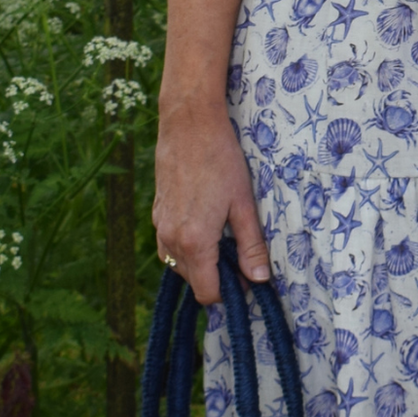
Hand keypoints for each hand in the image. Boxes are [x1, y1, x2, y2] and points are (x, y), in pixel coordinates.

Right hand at [151, 95, 269, 301]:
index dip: (230, 292)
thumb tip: (260, 279)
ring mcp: (159, 226)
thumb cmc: (221, 160)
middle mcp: (170, 239)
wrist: (189, 124)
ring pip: (178, 264)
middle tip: (241, 255)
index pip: (207, 292)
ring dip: (201, 262)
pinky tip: (206, 224)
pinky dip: (187, 246)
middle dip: (216, 277)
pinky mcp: (156, 214)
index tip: (248, 279)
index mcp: (194, 242)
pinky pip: (169, 245)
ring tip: (224, 238)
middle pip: (193, 281)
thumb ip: (251, 246)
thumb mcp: (243, 204)